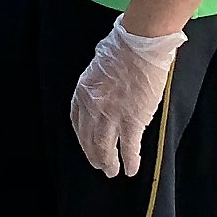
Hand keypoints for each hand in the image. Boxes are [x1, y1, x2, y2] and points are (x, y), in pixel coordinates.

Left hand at [70, 21, 184, 177]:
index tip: (87, 143)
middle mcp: (93, 107)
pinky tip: (131, 169)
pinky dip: (129, 162)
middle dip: (93, 154)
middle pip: (89, 139)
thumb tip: (102, 91)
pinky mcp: (133, 120)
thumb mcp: (98, 64)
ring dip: (108, 163)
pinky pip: (128, 148)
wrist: (139, 44)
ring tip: (112, 171)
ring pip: (105, 148)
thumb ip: (97, 83)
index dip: (82, 136)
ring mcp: (112, 115)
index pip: (77, 121)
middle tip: (99, 165)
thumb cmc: (122, 47)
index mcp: (83, 91)